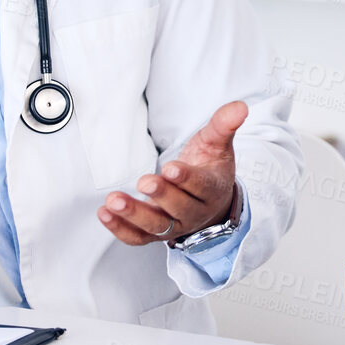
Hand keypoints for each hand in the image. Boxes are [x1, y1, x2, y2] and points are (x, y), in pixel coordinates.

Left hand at [97, 100, 245, 245]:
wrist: (208, 200)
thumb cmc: (209, 167)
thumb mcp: (217, 144)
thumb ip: (224, 124)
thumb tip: (240, 106)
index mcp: (212, 189)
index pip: (202, 186)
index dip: (187, 179)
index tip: (171, 168)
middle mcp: (194, 212)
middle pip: (179, 208)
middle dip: (161, 196)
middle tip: (144, 181)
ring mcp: (174, 226)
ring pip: (156, 227)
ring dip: (134, 215)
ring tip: (114, 200)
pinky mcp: (154, 234)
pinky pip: (138, 238)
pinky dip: (120, 229)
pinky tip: (104, 213)